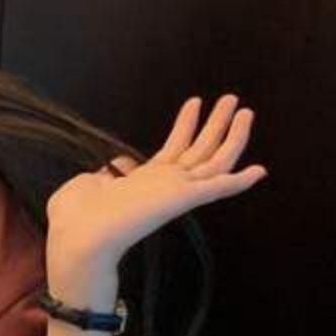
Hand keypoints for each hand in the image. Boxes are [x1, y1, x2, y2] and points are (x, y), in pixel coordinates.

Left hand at [45, 93, 267, 277]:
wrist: (79, 236)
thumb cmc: (77, 217)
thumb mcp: (91, 184)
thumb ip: (110, 172)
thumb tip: (122, 164)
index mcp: (145, 181)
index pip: (174, 150)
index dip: (186, 125)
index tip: (194, 103)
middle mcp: (166, 185)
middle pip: (202, 150)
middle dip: (217, 124)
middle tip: (232, 99)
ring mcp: (176, 191)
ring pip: (214, 160)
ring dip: (231, 135)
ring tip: (243, 108)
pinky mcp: (183, 198)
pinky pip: (217, 187)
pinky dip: (239, 181)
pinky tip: (259, 170)